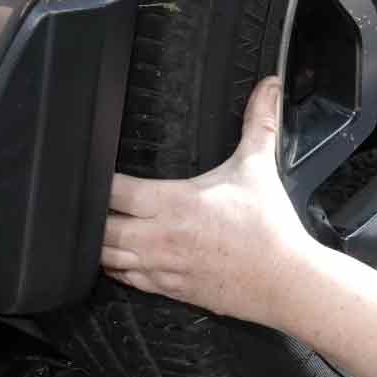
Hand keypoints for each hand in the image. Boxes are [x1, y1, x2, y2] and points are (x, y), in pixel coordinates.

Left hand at [100, 76, 312, 325]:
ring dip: (100, 242)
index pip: (114, 191)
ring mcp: (162, 265)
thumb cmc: (269, 229)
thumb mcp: (259, 167)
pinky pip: (128, 280)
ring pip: (106, 257)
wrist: (285, 280)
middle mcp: (160, 236)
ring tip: (101, 227)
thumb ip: (258, 122)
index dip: (99, 180)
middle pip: (100, 227)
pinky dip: (117, 268)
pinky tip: (119, 257)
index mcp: (175, 203)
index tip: (98, 171)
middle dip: (93, 214)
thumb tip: (268, 88)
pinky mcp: (170, 288)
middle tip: (91, 202)